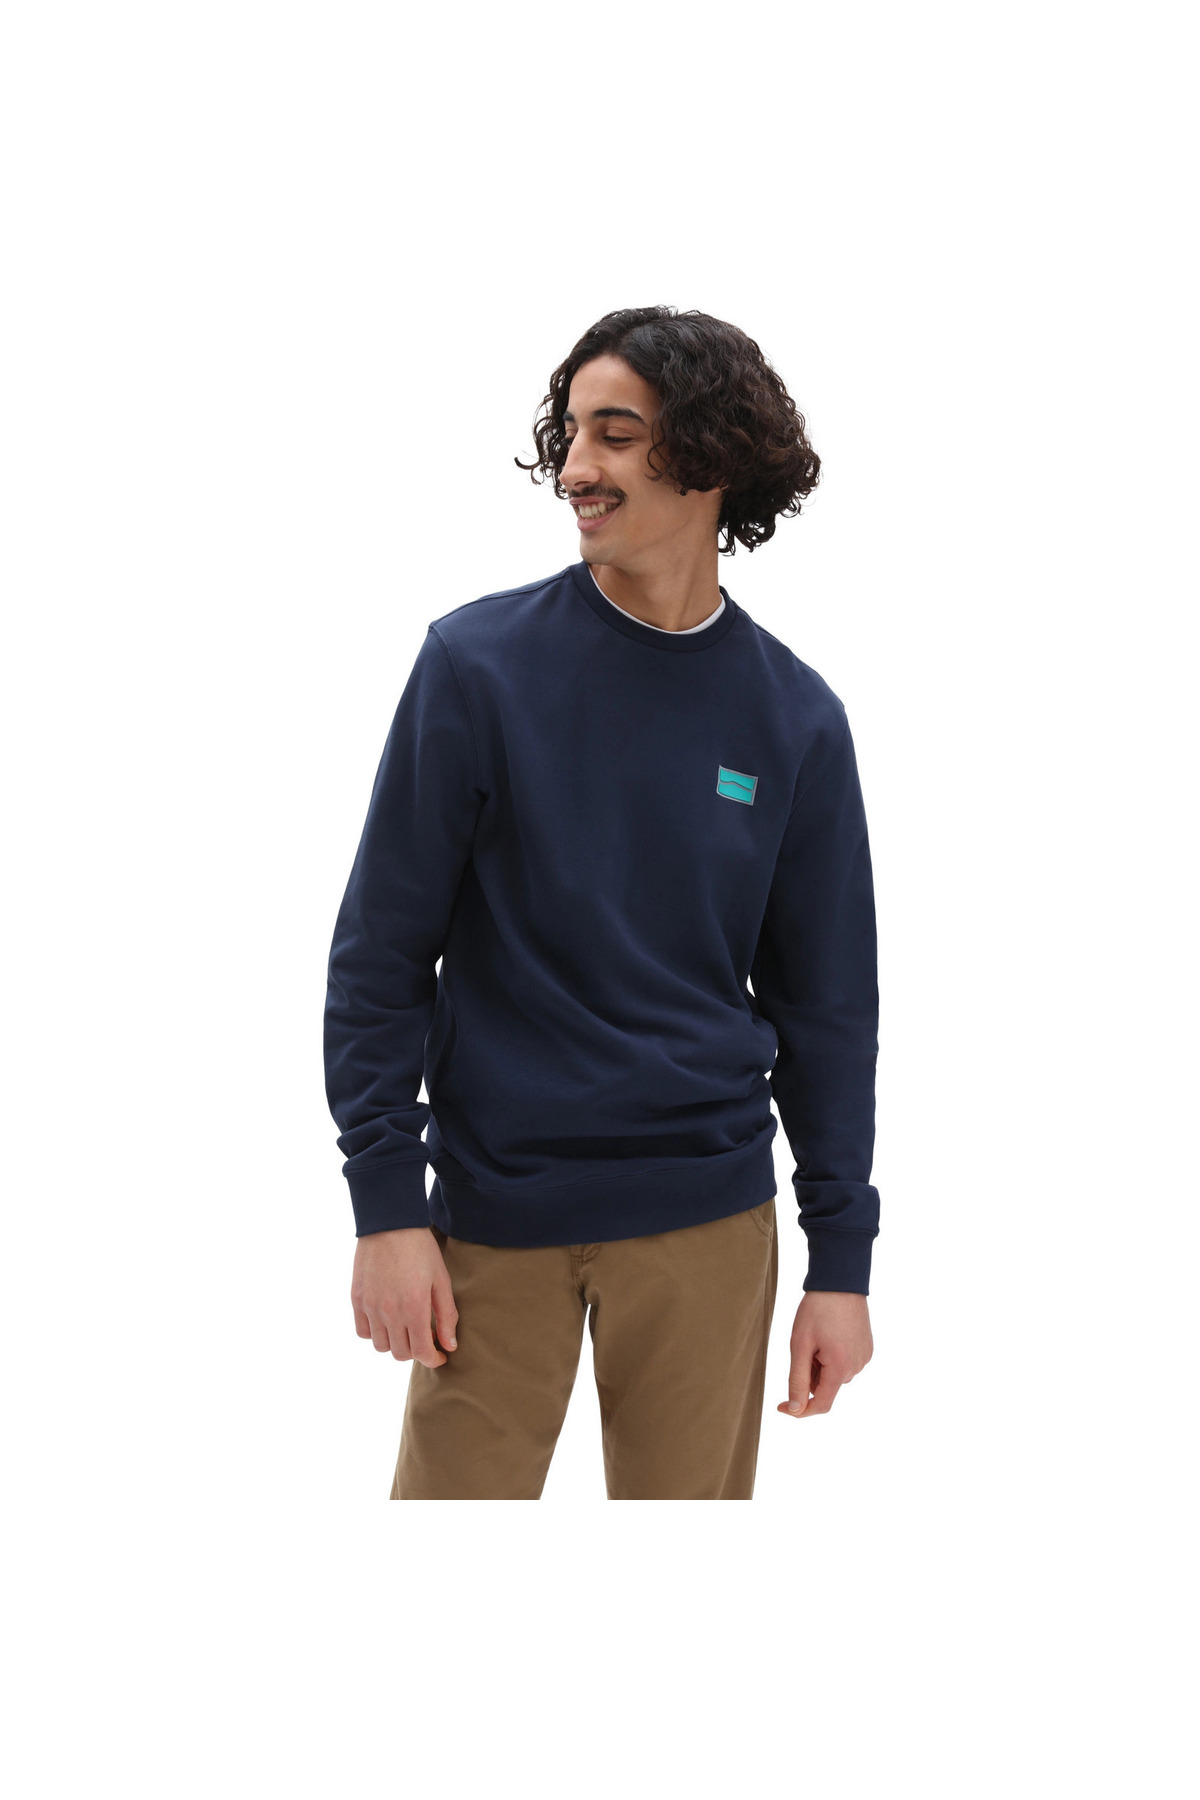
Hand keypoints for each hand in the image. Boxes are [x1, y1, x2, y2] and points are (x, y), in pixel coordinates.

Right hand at [351, 1228, 458, 1367]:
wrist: (390, 1223)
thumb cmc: (420, 1248)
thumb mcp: (441, 1280)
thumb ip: (446, 1315)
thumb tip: (449, 1345)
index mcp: (414, 1309)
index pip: (422, 1353)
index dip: (433, 1359)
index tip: (440, 1354)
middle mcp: (389, 1313)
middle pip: (400, 1354)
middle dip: (416, 1351)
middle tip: (425, 1337)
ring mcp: (370, 1307)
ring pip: (381, 1346)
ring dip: (395, 1343)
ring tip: (405, 1327)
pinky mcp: (357, 1299)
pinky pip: (363, 1331)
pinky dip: (375, 1333)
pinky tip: (386, 1320)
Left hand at [777, 1291, 872, 1417]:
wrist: (840, 1281)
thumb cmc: (817, 1310)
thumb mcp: (800, 1344)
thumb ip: (798, 1380)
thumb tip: (795, 1408)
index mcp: (840, 1368)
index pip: (821, 1405)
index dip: (800, 1410)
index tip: (782, 1406)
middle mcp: (857, 1367)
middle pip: (826, 1386)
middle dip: (810, 1374)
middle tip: (803, 1345)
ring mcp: (864, 1357)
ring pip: (834, 1374)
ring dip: (821, 1365)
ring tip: (817, 1336)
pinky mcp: (867, 1348)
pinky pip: (845, 1363)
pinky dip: (832, 1357)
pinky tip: (829, 1335)